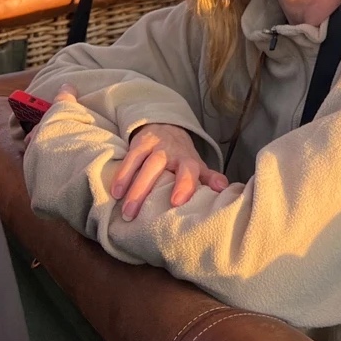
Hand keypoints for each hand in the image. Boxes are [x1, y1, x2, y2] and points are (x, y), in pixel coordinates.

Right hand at [109, 119, 228, 219]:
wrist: (166, 126)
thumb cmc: (182, 156)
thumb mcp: (196, 165)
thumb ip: (208, 178)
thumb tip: (224, 188)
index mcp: (188, 160)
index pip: (189, 170)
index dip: (184, 184)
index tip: (177, 202)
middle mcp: (171, 152)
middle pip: (159, 166)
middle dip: (148, 189)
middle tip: (139, 214)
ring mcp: (154, 147)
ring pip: (143, 164)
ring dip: (134, 187)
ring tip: (127, 211)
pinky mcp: (139, 144)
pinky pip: (129, 159)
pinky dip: (122, 175)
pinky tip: (115, 193)